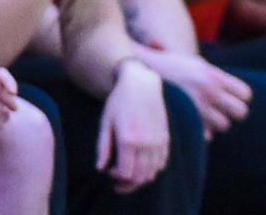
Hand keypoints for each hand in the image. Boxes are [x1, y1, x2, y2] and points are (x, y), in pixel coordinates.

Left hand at [98, 61, 169, 193]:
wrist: (142, 83)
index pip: (126, 173)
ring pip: (153, 171)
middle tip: (118, 178)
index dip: (116, 176)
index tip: (109, 170)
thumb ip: (103, 148)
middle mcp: (146, 142)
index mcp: (128, 139)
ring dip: (141, 176)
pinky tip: (143, 163)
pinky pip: (162, 161)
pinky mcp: (165, 136)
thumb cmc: (119, 102)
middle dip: (128, 182)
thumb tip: (100, 168)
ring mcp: (158, 140)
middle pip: (140, 176)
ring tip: (130, 171)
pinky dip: (153, 167)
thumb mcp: (105, 123)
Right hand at [137, 50, 250, 137]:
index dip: (241, 99)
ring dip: (218, 123)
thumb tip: (228, 87)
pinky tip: (195, 125)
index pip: (245, 94)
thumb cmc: (170, 66)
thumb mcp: (196, 63)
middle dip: (234, 114)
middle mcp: (209, 91)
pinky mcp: (185, 120)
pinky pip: (205, 135)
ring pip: (224, 125)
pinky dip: (203, 133)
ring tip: (207, 118)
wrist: (142, 70)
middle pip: (240, 112)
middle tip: (224, 112)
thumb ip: (215, 76)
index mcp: (215, 76)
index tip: (233, 99)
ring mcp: (198, 107)